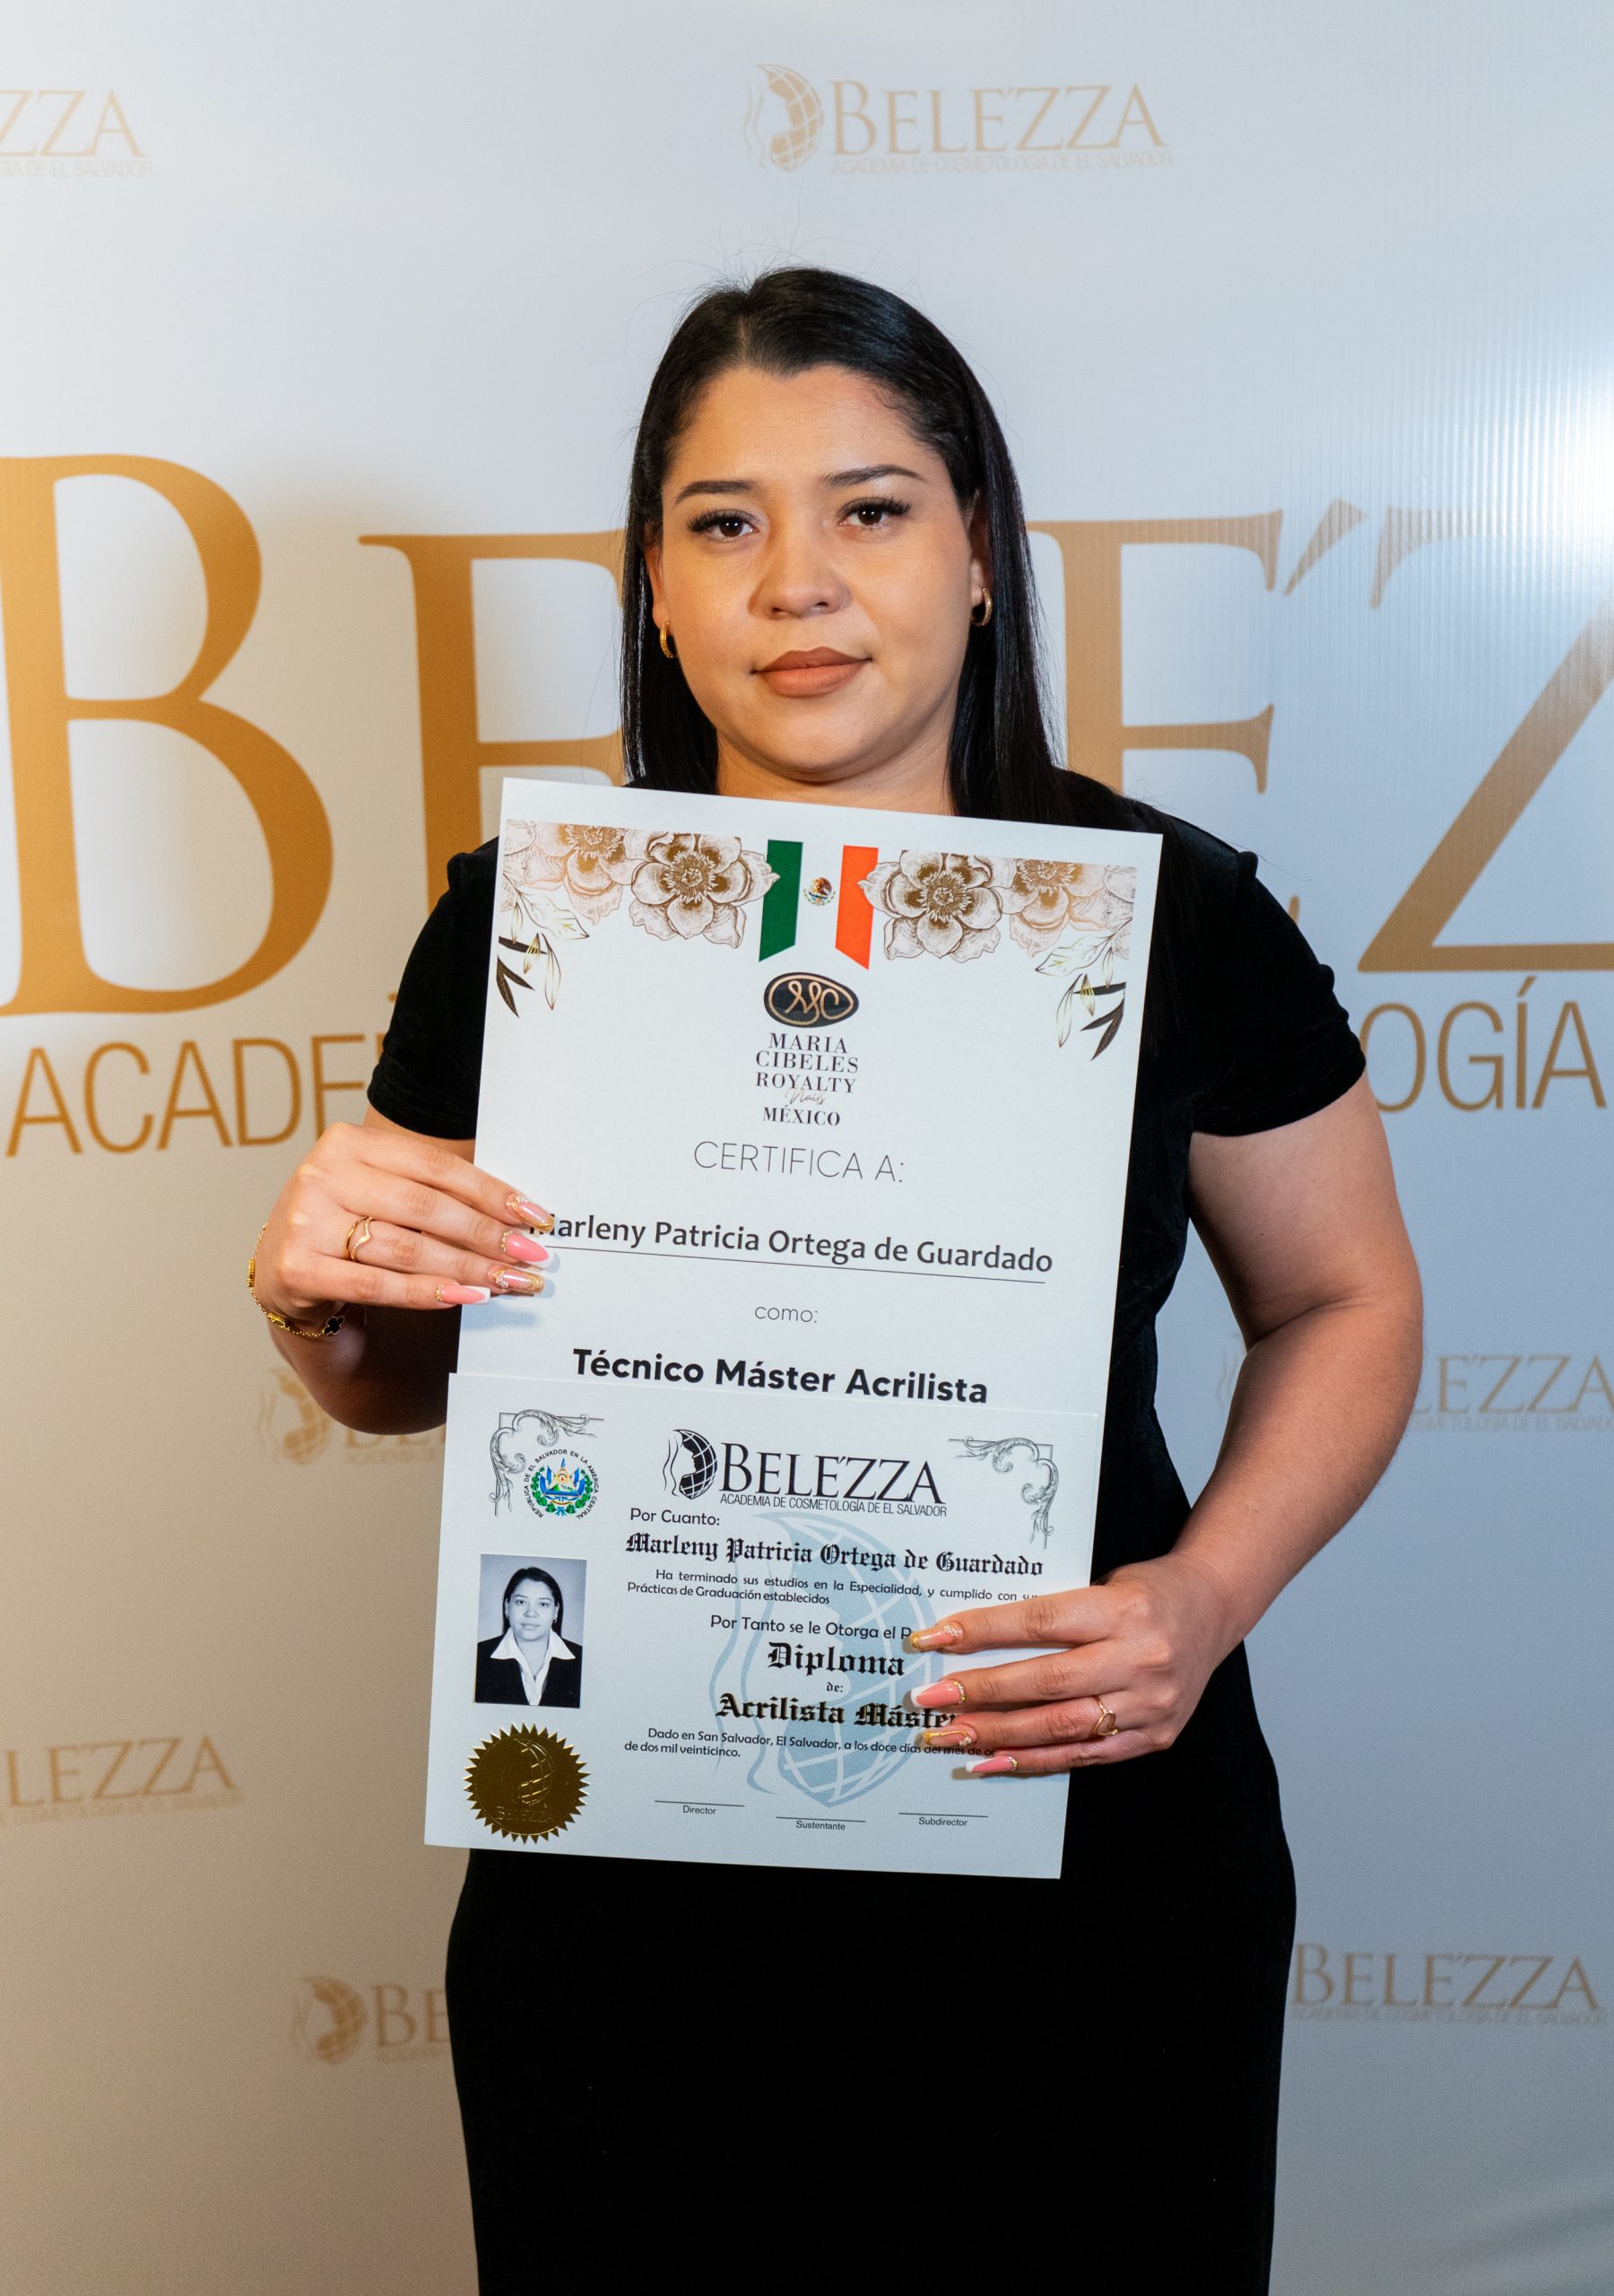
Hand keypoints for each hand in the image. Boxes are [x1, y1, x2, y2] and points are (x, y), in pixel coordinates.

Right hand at [251, 1123, 553, 1319]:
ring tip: (507, 1280)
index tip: (534, 1217)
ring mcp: (305, 1222)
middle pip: (425, 1207)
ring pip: (406, 1248)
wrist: (281, 1266)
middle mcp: (322, 1175)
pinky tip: (464, 1296)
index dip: (491, 1193)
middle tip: (530, 1255)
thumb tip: (515, 1216)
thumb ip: (432, 1192)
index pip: (436, 1167)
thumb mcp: (380, 1190)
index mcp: (348, 1143)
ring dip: (466, 1268)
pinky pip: (377, 1284)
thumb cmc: (347, 1222)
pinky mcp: (297, 1269)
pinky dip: (426, 1291)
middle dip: (486, 1235)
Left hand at [905, 1552, 1237, 1773]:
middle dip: (979, 1692)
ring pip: (1061, 1726)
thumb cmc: (1146, 1591)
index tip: (936, 1639)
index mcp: (1123, 1610)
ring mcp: (1150, 1703)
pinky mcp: (1154, 1736)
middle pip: (1045, 1681)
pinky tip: (995, 1759)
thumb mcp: (1102, 1584)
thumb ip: (1052, 1615)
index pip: (1040, 1622)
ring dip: (998, 1734)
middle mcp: (1139, 1658)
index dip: (983, 1632)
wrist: (1213, 1608)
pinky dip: (1036, 1760)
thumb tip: (972, 1640)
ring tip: (951, 1735)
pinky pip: (1085, 1755)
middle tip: (929, 1698)